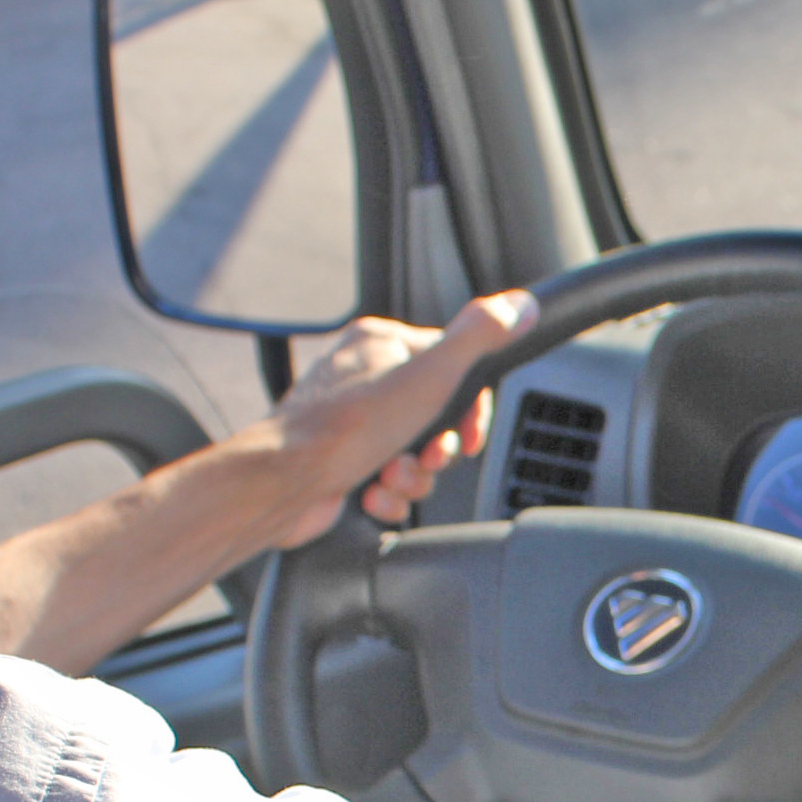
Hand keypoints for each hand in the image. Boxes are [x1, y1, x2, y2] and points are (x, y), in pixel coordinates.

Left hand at [261, 289, 535, 546]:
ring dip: (412, 477)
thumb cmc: (347, 427)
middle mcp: (363, 379)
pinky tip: (372, 495)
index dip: (470, 408)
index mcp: (381, 344)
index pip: (451, 366)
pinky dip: (387, 496)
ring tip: (390, 477)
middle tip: (426, 458)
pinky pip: (386, 482)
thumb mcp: (431, 375)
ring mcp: (350, 424)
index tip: (468, 435)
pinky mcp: (342, 464)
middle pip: (435, 417)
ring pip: (413, 455)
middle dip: (436, 450)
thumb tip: (519, 306)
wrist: (283, 485)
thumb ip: (478, 338)